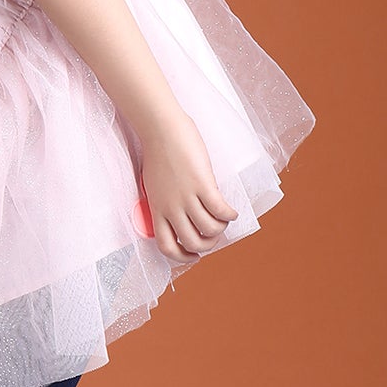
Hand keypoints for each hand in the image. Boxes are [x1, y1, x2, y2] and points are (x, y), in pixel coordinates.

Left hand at [137, 115, 239, 267]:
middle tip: (214, 235)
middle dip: (208, 245)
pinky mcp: (201, 184)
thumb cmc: (158, 153)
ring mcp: (186, 197)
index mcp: (157, 210)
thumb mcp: (154, 187)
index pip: (166, 246)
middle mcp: (170, 208)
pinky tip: (233, 211)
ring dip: (221, 228)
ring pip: (209, 229)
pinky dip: (230, 215)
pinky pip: (220, 210)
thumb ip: (164, 203)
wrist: (161, 130)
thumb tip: (180, 214)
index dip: (182, 257)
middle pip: (192, 242)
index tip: (194, 254)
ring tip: (225, 219)